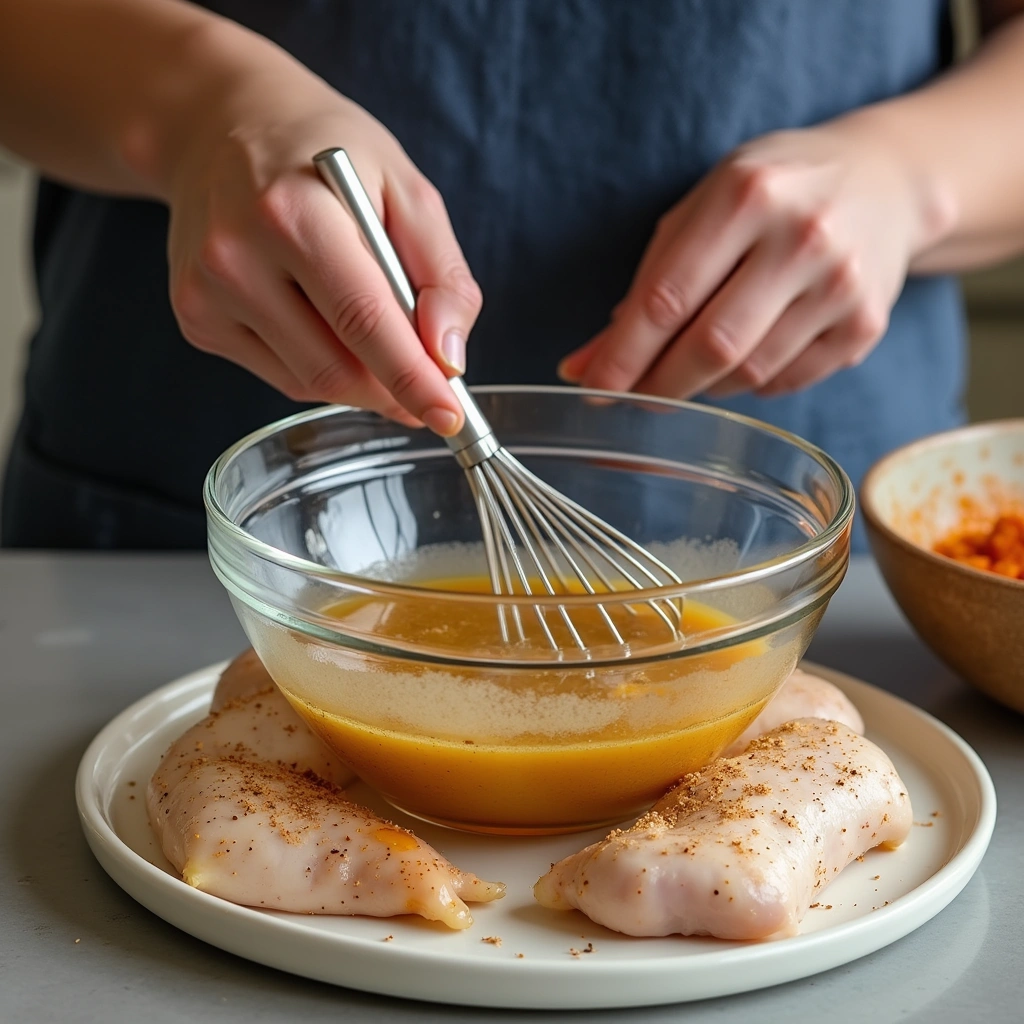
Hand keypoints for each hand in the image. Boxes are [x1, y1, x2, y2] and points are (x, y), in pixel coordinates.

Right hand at [165, 41, 479, 433]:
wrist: (220, 124)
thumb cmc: (324, 152)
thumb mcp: (405, 189)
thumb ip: (441, 274)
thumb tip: (448, 356)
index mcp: (294, 212)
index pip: (364, 320)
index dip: (412, 379)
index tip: (449, 417)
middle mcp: (235, 255)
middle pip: (334, 367)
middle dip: (392, 389)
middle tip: (427, 390)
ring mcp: (206, 292)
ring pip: (308, 382)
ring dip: (360, 381)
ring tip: (377, 339)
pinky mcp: (195, 318)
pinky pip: (280, 375)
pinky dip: (320, 367)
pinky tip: (324, 323)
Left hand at [559, 122, 947, 398]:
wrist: (886, 182)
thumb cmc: (772, 194)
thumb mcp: (702, 212)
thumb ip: (644, 285)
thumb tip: (585, 364)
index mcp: (746, 195)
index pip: (667, 298)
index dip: (623, 355)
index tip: (592, 388)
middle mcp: (802, 236)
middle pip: (710, 346)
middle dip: (659, 385)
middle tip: (633, 398)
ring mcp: (842, 284)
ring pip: (747, 373)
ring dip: (702, 386)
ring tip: (688, 370)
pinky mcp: (865, 325)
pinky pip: (784, 382)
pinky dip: (748, 385)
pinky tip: (742, 360)